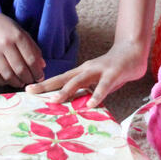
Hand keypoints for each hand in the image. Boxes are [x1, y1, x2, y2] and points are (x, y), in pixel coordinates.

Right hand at [0, 8, 44, 87]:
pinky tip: (7, 80)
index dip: (37, 72)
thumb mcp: (21, 31)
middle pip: (20, 69)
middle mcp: (6, 44)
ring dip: (16, 83)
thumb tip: (42, 65)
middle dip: (28, 79)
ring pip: (7, 75)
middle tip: (31, 81)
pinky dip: (2, 82)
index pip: (31, 60)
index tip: (40, 77)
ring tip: (21, 82)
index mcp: (18, 36)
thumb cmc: (3, 25)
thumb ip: (33, 47)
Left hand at [25, 41, 147, 107]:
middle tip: (30, 92)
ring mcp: (99, 70)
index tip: (27, 90)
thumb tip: (75, 107)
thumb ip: (87, 92)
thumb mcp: (97, 82)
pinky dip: (96, 95)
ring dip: (66, 90)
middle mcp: (86, 70)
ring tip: (55, 100)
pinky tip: (90, 104)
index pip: (59, 79)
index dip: (43, 85)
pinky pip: (104, 86)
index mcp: (80, 72)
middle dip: (46, 86)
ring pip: (79, 80)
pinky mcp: (113, 73)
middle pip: (63, 78)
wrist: (133, 52)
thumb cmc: (114, 70)